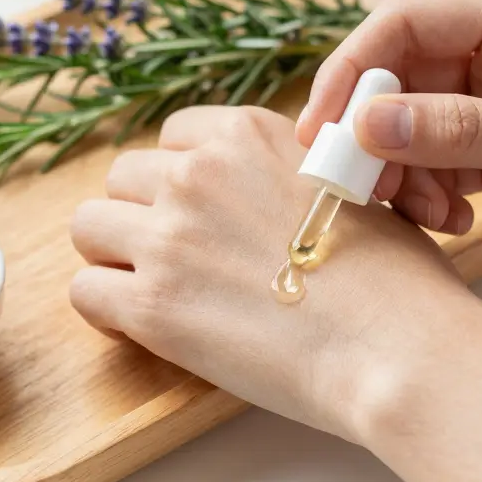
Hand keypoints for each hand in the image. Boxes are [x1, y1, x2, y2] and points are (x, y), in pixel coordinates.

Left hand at [68, 105, 481, 442]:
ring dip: (114, 255)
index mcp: (246, 136)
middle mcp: (196, 174)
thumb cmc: (394, 279)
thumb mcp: (347, 187)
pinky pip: (84, 291)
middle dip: (143, 214)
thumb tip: (266, 197)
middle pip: (124, 177)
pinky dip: (105, 310)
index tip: (199, 211)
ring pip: (88, 226)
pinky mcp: (150, 305)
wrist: (396, 346)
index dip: (181, 176)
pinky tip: (141, 327)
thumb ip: (284, 175)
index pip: (174, 136)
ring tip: (152, 290)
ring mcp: (167, 236)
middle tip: (178, 258)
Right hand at [298, 0, 481, 286]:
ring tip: (427, 214)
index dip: (351, 73)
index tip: (320, 130)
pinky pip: (438, 164)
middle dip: (371, 136)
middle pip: (398, 81)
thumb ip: (458, 131)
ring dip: (403, 174)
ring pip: (411, 129)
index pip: (405, 26)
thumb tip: (365, 126)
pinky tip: (456, 220)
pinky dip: (431, 194)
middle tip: (356, 186)